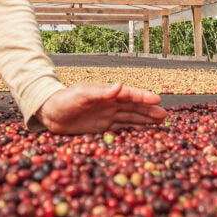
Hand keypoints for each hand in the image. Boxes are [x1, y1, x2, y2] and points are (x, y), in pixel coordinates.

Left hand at [35, 82, 166, 133]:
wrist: (50, 113)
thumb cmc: (64, 100)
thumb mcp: (81, 94)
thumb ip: (101, 92)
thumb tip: (120, 85)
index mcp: (106, 93)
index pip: (129, 95)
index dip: (143, 97)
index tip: (157, 99)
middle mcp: (109, 104)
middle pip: (133, 107)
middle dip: (149, 110)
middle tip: (166, 115)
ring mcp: (106, 115)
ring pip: (130, 117)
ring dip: (144, 119)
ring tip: (160, 122)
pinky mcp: (101, 127)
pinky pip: (121, 127)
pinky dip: (133, 129)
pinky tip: (143, 131)